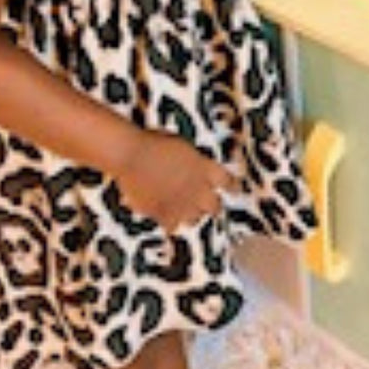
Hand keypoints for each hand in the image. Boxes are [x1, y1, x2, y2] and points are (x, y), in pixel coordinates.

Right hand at [113, 129, 236, 229]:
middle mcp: (198, 188)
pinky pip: (172, 226)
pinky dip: (169, 222)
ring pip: (195, 219)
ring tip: (186, 211)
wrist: (132, 155)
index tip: (235, 189)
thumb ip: (191, 161)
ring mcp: (182, 204)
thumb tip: (191, 167)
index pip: (228, 181)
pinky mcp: (164, 215)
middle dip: (213, 206)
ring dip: (192, 215)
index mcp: (205, 167)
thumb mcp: (181, 146)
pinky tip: (165, 219)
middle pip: (215, 206)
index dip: (232, 186)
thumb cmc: (153, 142)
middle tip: (210, 206)